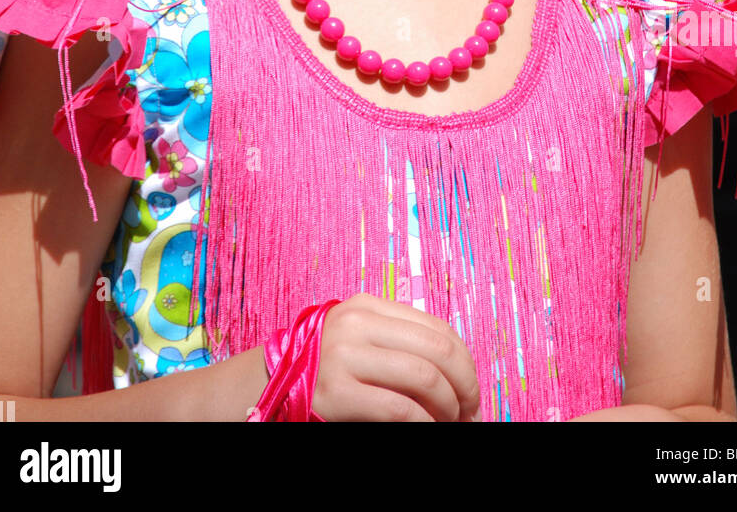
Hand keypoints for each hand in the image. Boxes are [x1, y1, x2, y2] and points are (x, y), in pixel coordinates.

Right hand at [310, 293, 480, 422]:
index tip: (471, 391)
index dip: (464, 362)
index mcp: (367, 305)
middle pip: (437, 349)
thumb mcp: (358, 340)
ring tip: (450, 423)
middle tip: (470, 413)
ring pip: (424, 377)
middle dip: (465, 385)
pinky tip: (428, 430)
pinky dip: (425, 424)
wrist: (264, 385)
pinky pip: (399, 409)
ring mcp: (344, 355)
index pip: (436, 327)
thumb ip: (396, 341)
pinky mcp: (336, 392)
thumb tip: (457, 371)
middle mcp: (357, 323)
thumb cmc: (322, 368)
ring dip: (448, 407)